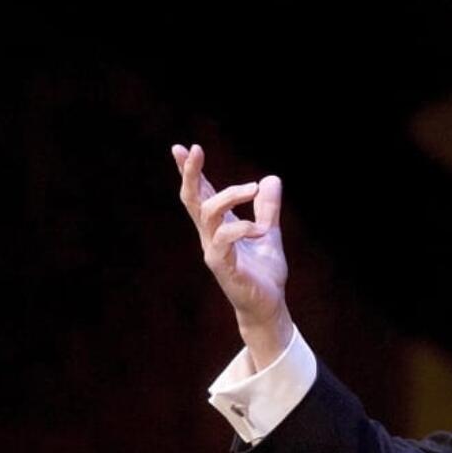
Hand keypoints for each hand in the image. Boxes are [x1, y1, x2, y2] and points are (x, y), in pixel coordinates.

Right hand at [173, 143, 292, 368]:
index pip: (199, 194)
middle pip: (192, 199)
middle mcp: (210, 236)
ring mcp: (214, 251)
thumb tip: (271, 178)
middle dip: (190, 173)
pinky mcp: (223, 267)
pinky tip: (259, 229)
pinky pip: (223, 240)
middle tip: (195, 150)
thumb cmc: (264, 273)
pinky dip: (241, 228)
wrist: (269, 305)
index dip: (189, 172)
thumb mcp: (269, 233)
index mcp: (218, 226)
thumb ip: (268, 208)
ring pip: (208, 213)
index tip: (180, 147)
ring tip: (253, 188)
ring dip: (229, 195)